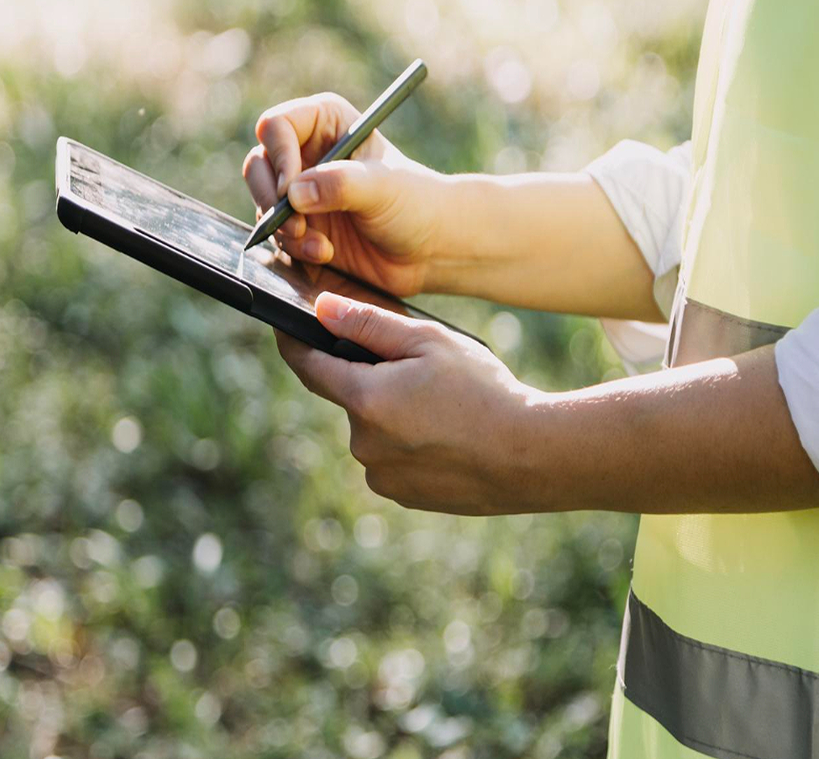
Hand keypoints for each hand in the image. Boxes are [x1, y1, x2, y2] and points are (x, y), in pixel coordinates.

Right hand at [243, 93, 444, 296]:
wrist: (428, 249)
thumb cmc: (416, 203)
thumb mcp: (383, 187)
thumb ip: (339, 184)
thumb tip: (293, 194)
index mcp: (326, 123)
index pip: (278, 126)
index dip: (278, 155)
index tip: (290, 188)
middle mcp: (307, 153)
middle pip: (258, 164)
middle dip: (270, 198)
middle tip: (295, 223)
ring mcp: (301, 191)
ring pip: (263, 203)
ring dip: (285, 229)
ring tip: (321, 246)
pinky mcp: (301, 225)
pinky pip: (277, 234)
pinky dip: (295, 247)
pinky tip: (325, 253)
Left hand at [276, 292, 538, 514]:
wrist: (531, 456)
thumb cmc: (484, 392)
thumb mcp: (430, 342)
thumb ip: (370, 324)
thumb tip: (322, 309)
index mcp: (365, 399)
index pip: (309, 366)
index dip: (295, 343)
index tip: (287, 328)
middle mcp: (363, 443)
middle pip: (352, 398)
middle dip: (375, 381)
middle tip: (422, 372)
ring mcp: (382, 475)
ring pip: (375, 431)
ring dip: (395, 415)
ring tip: (446, 409)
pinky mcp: (404, 495)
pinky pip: (394, 460)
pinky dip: (411, 445)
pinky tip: (449, 437)